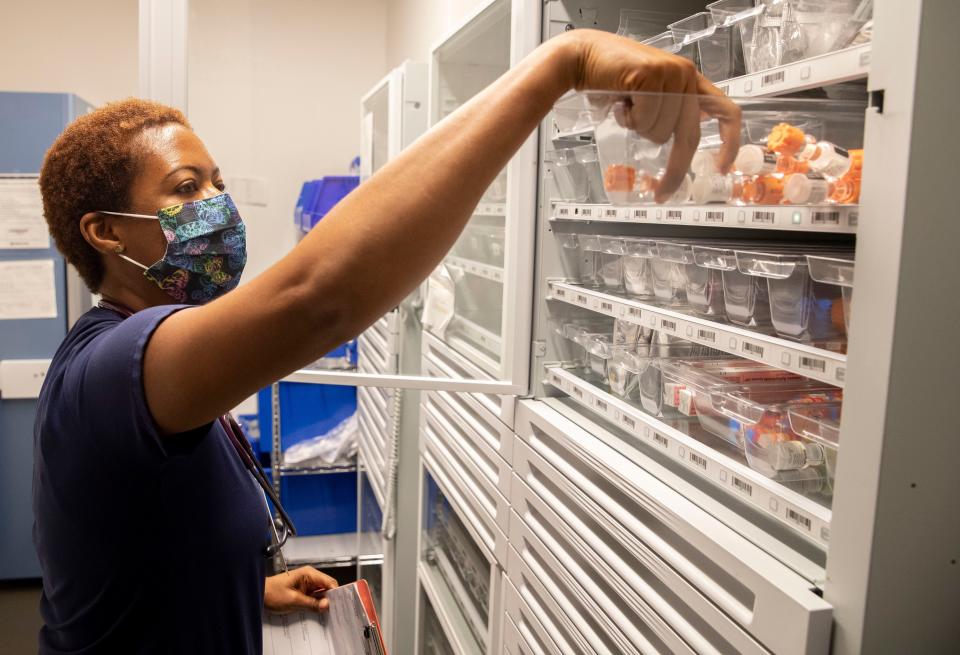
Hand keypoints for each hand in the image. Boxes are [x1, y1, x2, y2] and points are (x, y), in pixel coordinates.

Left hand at [264, 566, 338, 613]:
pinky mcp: (303, 591)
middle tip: (334, 610)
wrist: (259, 594)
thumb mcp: (293, 600)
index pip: (329, 582)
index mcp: (309, 574)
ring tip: (327, 612)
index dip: (336, 592)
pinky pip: (315, 597)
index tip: (340, 603)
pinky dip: (317, 603)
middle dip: (330, 598)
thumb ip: (312, 603)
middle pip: (327, 587)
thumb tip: (327, 605)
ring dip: (323, 602)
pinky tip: (319, 610)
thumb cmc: (272, 593)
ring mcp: (307, 584)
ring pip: (322, 593)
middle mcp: (310, 577)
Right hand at [557, 29, 741, 200]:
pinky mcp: (652, 74)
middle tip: (662, 191)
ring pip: (661, 132)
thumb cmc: (610, 80)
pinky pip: (644, 119)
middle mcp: (686, 75)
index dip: (729, 141)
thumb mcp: (649, 97)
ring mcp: (671, 73)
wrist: (582, 56)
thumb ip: (669, 112)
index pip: (725, 110)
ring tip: (626, 107)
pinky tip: (619, 103)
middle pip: (688, 135)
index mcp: (690, 81)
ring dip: (638, 128)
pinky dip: (627, 119)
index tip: (721, 166)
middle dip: (675, 169)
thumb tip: (681, 148)